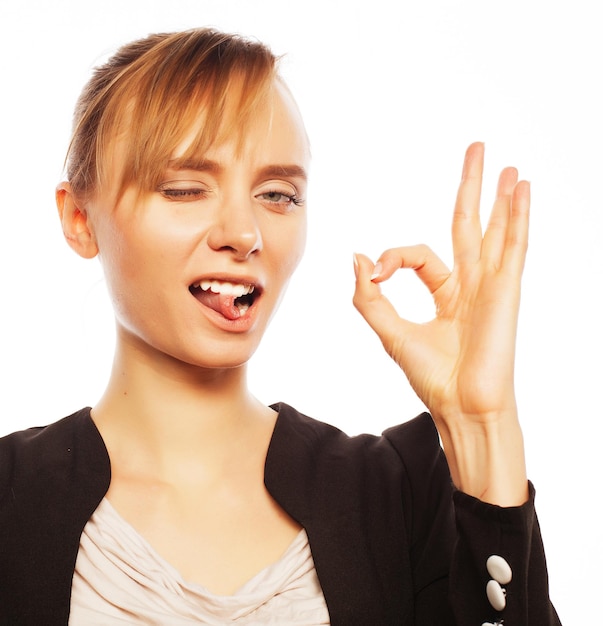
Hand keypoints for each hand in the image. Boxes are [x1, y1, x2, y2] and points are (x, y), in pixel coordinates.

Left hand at [353, 143, 528, 502]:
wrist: (461, 406)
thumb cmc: (432, 377)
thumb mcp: (390, 332)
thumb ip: (369, 296)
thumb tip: (357, 257)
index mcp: (445, 294)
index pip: (417, 255)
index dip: (391, 258)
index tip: (374, 276)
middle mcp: (471, 285)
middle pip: (468, 225)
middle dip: (470, 187)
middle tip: (475, 149)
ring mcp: (491, 286)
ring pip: (495, 230)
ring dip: (499, 196)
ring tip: (504, 165)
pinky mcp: (507, 291)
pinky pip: (514, 245)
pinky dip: (518, 215)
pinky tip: (520, 188)